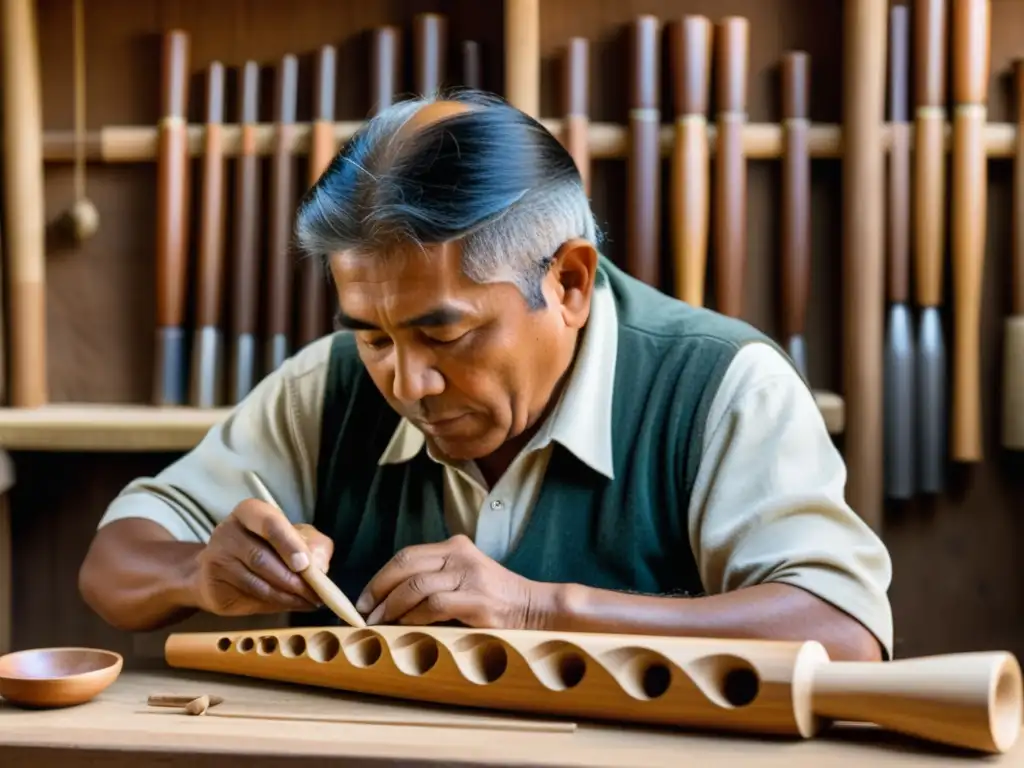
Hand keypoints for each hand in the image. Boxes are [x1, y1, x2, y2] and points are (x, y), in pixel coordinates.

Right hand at [190, 498, 333, 616]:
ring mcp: (215, 558)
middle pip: (260, 557)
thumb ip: (314, 546)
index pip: (269, 523)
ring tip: (307, 602)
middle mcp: (227, 531)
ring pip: (255, 582)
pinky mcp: (212, 585)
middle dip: (292, 579)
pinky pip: (247, 598)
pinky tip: (290, 604)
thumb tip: (319, 567)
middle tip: (314, 593)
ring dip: (286, 596)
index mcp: (250, 512)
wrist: (226, 570)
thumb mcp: (298, 538)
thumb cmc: (270, 547)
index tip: (305, 565)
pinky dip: (273, 605)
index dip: (288, 544)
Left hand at [355, 534, 549, 628]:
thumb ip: (435, 579)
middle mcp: (460, 555)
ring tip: (380, 622)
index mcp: (455, 546)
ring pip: (415, 585)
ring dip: (391, 606)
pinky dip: (414, 616)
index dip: (381, 576)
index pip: (407, 555)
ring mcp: (469, 575)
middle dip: (379, 588)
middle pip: (406, 565)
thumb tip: (389, 601)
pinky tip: (405, 626)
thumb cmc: (495, 599)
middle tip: (365, 611)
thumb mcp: (464, 577)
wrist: (535, 609)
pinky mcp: (476, 598)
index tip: (365, 597)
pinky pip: (434, 604)